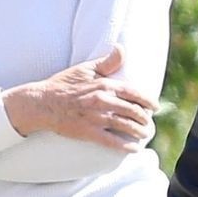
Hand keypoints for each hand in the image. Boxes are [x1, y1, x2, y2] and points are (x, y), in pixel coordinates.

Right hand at [2, 46, 156, 151]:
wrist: (42, 103)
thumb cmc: (63, 85)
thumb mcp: (85, 69)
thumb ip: (106, 62)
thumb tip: (121, 48)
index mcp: (105, 85)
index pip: (134, 93)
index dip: (148, 101)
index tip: (155, 107)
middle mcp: (103, 101)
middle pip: (134, 111)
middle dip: (145, 119)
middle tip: (149, 123)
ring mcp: (97, 117)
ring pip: (127, 126)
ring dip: (140, 132)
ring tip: (144, 134)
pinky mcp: (89, 132)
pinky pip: (113, 141)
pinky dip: (126, 146)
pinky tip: (134, 148)